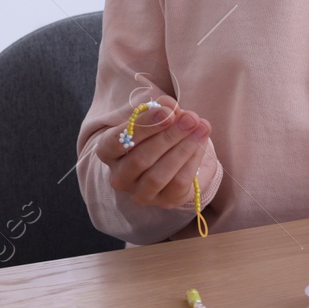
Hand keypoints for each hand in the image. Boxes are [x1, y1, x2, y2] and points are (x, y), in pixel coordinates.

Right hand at [93, 95, 213, 209]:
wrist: (171, 159)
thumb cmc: (155, 134)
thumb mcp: (155, 118)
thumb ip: (161, 109)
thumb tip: (170, 106)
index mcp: (107, 151)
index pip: (118, 141)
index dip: (144, 126)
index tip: (168, 111)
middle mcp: (119, 177)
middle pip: (140, 159)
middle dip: (168, 136)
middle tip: (190, 118)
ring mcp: (140, 193)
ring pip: (158, 176)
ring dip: (183, 149)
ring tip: (201, 128)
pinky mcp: (163, 202)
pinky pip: (178, 184)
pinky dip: (192, 162)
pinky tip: (200, 144)